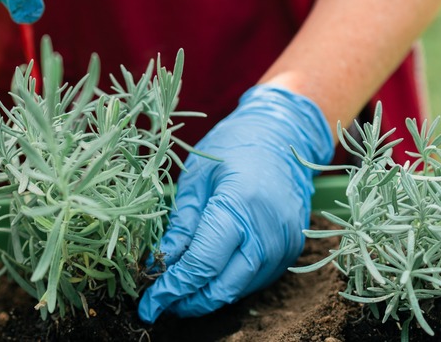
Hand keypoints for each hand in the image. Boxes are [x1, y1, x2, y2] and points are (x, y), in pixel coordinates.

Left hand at [138, 84, 333, 321]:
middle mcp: (267, 231)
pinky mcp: (292, 249)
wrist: (283, 135)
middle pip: (223, 287)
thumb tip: (160, 263)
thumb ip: (181, 224)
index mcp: (239, 206)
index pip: (202, 265)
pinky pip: (255, 279)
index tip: (148, 304)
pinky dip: (229, 283)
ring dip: (208, 296)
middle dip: (189, 302)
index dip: (172, 289)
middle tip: (161, 302)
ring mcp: (284, 243)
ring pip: (240, 290)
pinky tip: (208, 276)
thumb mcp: (196, 178)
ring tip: (180, 290)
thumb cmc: (233, 147)